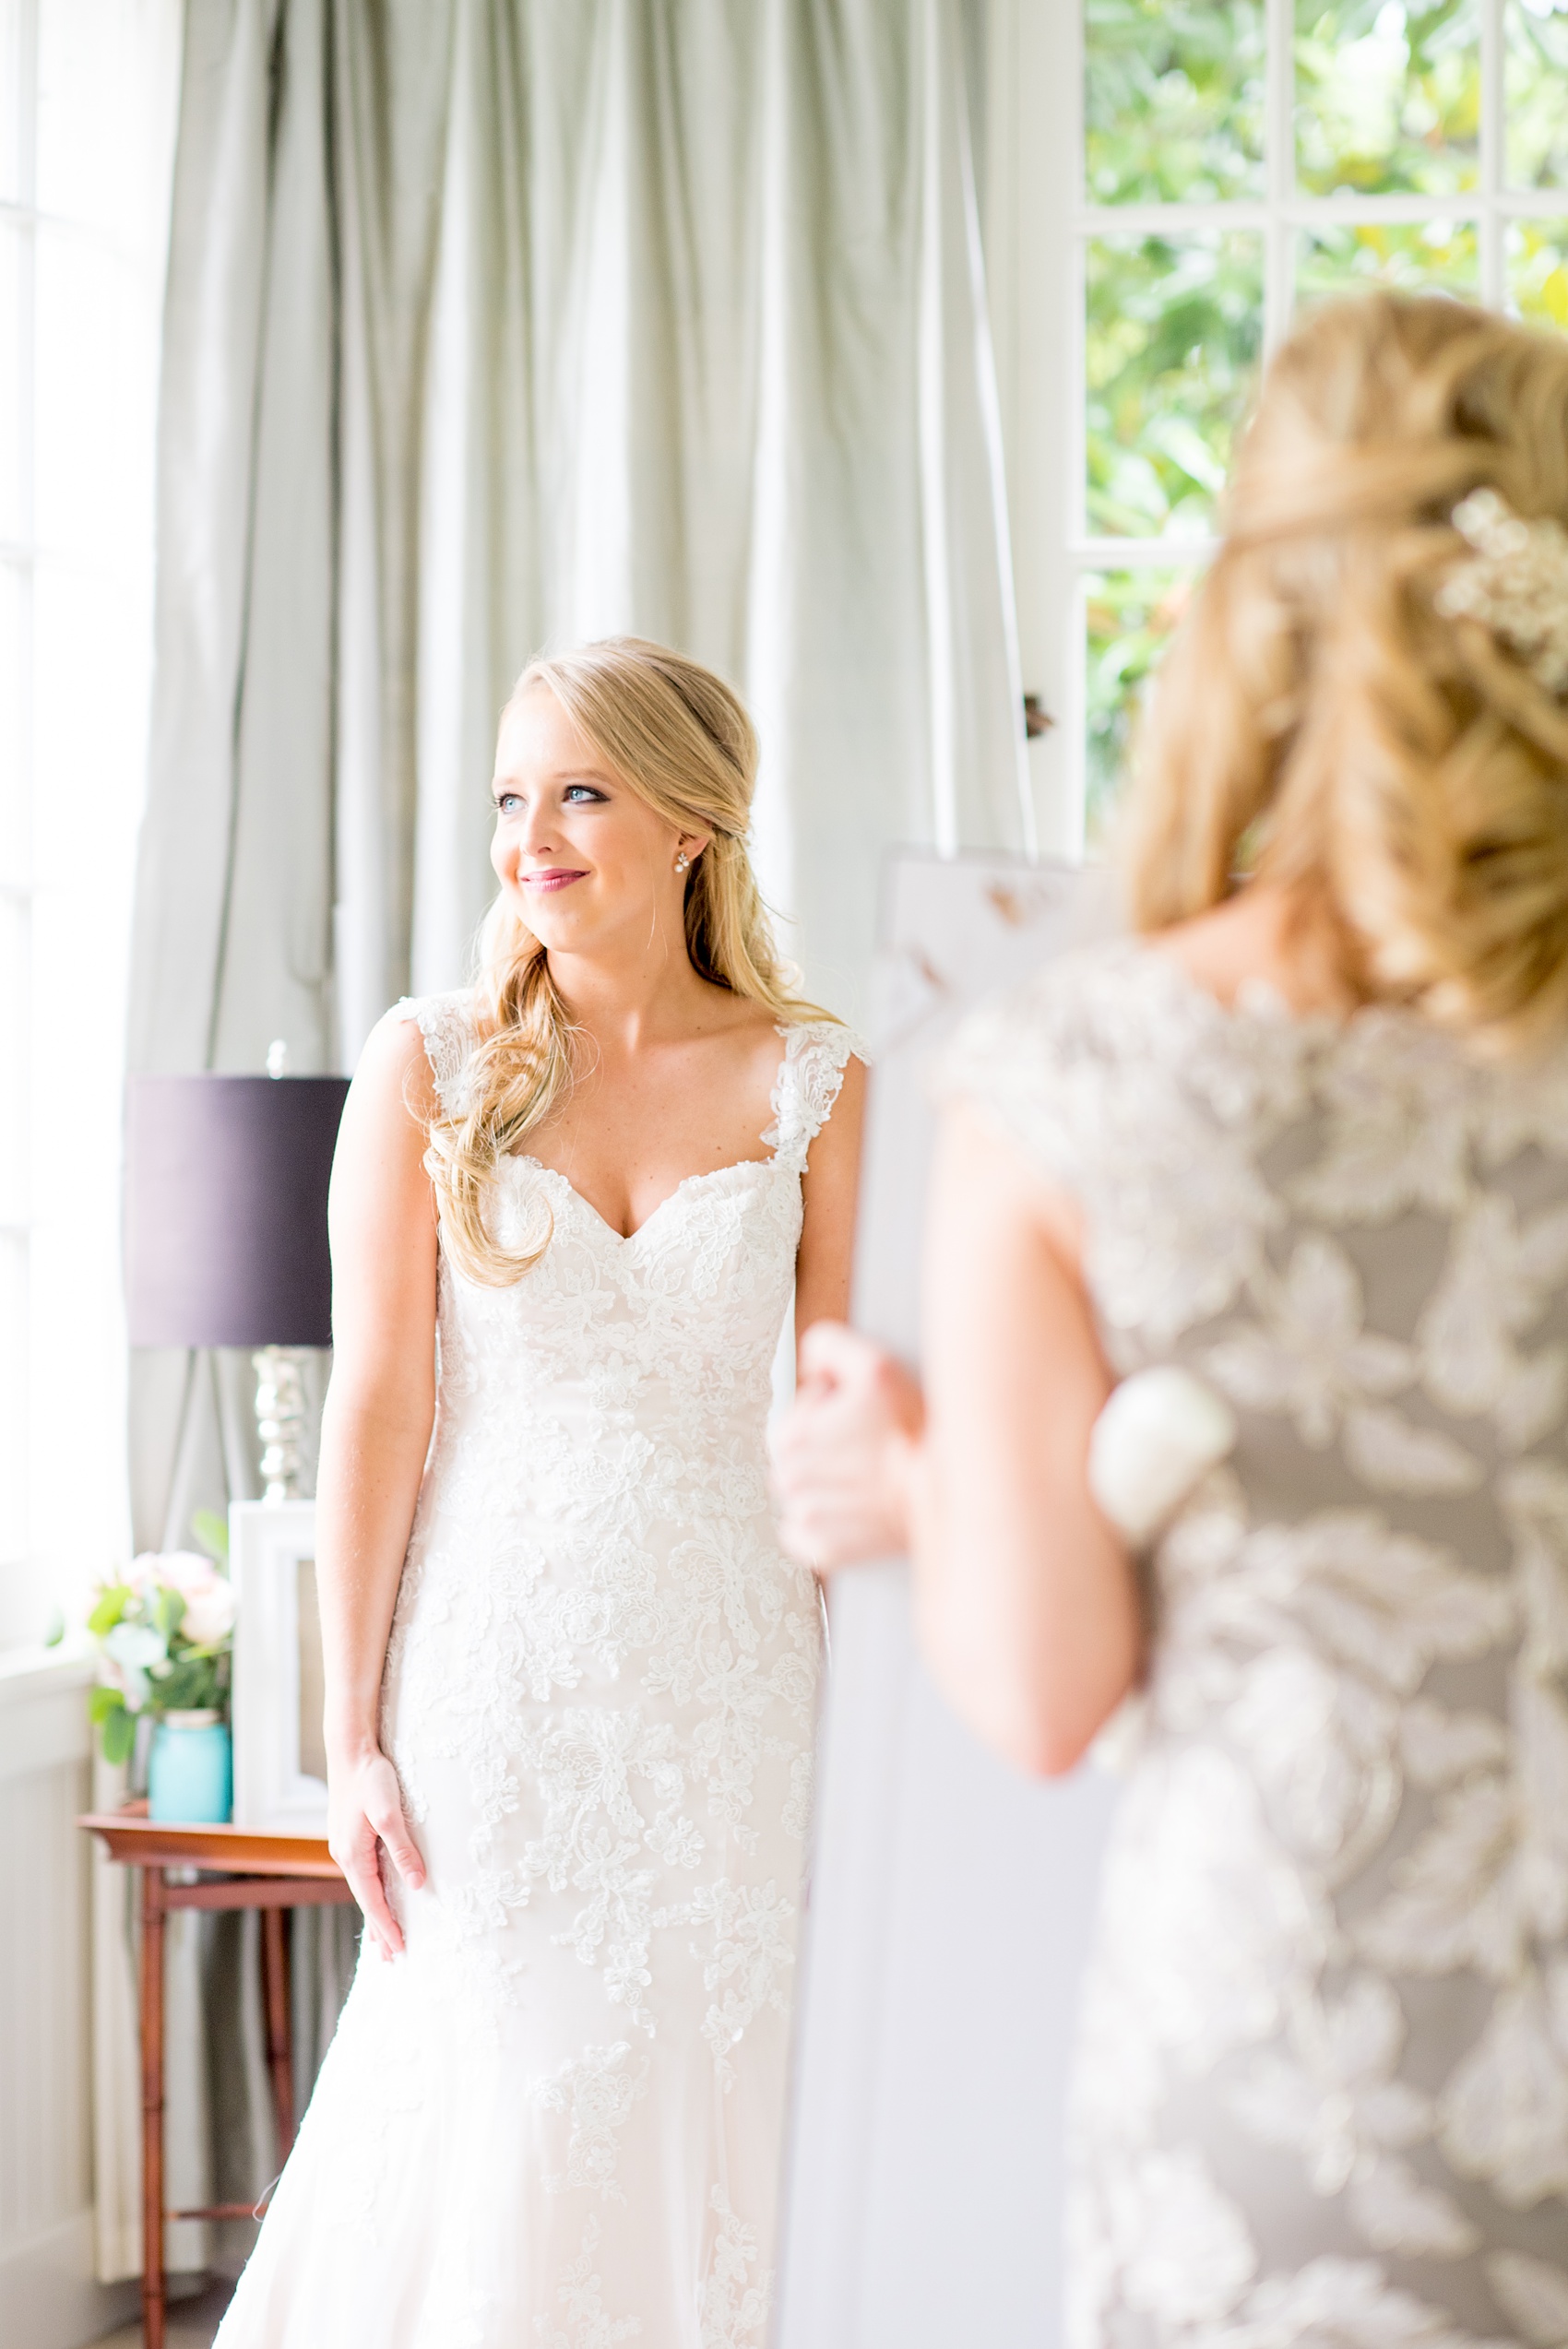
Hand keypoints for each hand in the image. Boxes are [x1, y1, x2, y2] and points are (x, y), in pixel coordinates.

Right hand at [327, 1746, 425, 1958]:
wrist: (349, 1751)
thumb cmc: (371, 1778)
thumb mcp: (391, 1813)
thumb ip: (403, 1849)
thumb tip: (417, 1884)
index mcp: (354, 1855)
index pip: (373, 1901)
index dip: (387, 1926)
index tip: (401, 1950)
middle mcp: (345, 1855)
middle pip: (365, 1901)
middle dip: (379, 1930)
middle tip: (392, 1960)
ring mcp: (345, 1847)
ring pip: (363, 1889)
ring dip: (374, 1914)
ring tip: (381, 1941)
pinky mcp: (349, 1837)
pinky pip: (362, 1875)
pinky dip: (370, 1893)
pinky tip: (374, 1897)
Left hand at [771, 1320, 925, 1568]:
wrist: (947, 1490)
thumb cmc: (913, 1432)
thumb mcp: (875, 1367)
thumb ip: (828, 1346)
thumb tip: (808, 1362)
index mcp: (792, 1436)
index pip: (793, 1418)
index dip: (825, 1413)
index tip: (857, 1421)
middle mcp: (791, 1480)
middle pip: (794, 1458)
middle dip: (823, 1450)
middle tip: (865, 1449)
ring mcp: (807, 1518)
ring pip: (799, 1494)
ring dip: (823, 1485)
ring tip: (864, 1478)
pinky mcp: (824, 1549)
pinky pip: (804, 1535)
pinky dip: (823, 1524)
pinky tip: (854, 1510)